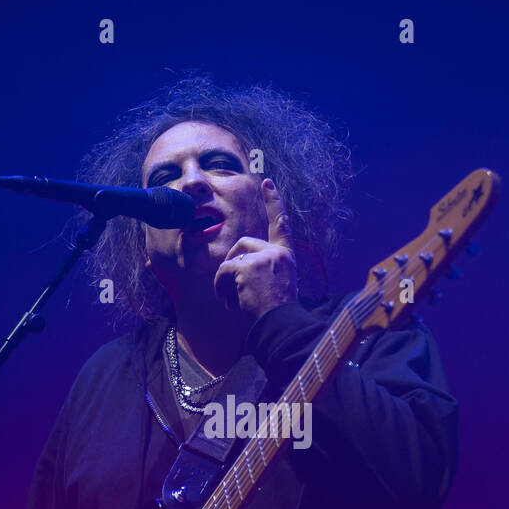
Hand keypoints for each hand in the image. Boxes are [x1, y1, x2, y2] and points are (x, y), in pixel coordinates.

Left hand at [214, 178, 296, 318]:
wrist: (280, 326)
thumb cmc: (275, 314)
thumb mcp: (276, 286)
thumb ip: (261, 269)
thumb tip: (237, 264)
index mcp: (287, 257)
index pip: (281, 224)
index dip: (274, 202)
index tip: (267, 182)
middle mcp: (278, 253)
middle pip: (243, 243)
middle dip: (232, 263)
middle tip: (236, 288)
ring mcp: (264, 258)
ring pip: (230, 259)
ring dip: (226, 281)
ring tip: (237, 301)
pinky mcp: (248, 266)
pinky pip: (223, 271)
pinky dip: (222, 289)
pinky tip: (233, 303)